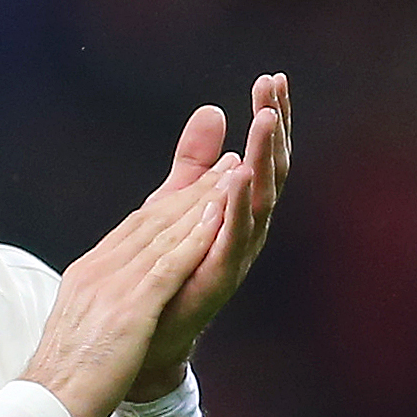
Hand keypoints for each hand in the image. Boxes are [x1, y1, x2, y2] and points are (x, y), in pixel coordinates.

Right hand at [21, 157, 234, 416]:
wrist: (45, 406)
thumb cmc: (64, 380)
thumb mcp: (83, 330)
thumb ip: (100, 306)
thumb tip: (111, 301)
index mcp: (89, 274)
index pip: (136, 228)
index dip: (172, 202)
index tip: (201, 182)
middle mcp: (99, 270)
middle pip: (153, 220)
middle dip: (194, 190)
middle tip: (227, 162)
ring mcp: (112, 287)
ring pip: (164, 233)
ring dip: (202, 202)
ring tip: (233, 176)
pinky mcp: (129, 309)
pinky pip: (168, 266)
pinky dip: (195, 238)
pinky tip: (219, 218)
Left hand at [128, 73, 291, 400]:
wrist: (142, 338)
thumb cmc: (162, 270)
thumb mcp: (174, 203)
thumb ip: (195, 162)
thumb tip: (214, 109)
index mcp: (239, 210)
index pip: (262, 155)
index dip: (270, 118)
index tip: (271, 78)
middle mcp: (245, 231)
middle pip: (271, 171)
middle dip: (275, 129)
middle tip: (274, 88)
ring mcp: (234, 256)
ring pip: (260, 200)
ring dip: (264, 159)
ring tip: (266, 120)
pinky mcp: (216, 279)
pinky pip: (234, 240)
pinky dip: (238, 208)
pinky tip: (238, 177)